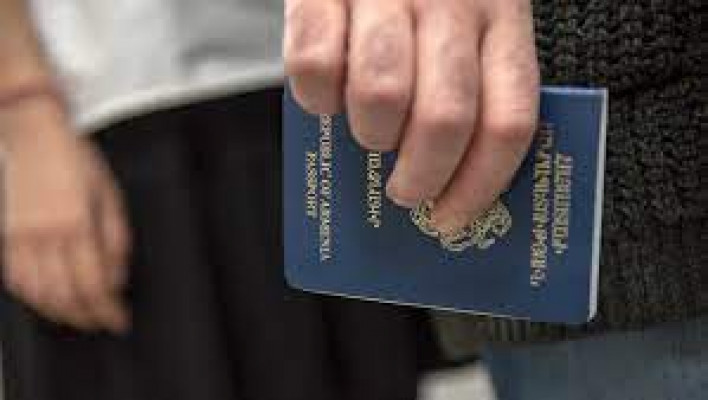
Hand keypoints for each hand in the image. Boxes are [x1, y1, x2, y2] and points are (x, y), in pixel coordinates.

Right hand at [1, 96, 129, 332]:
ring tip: (78, 318)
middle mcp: (46, 236)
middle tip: (101, 323)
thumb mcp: (110, 195)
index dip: (108, 310)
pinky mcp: (5, 235)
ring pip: (38, 293)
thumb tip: (116, 277)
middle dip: (86, 317)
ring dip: (60, 313)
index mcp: (78, 224)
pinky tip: (46, 301)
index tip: (118, 320)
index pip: (95, 285)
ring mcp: (20, 237)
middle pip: (66, 295)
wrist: (32, 132)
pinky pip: (15, 280)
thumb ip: (116, 240)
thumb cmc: (75, 158)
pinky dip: (33, 298)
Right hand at [285, 0, 539, 232]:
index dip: (480, 184)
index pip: (508, 120)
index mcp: (503, 15)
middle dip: (421, 177)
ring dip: (370, 136)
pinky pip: (314, 65)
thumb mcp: (467, 19)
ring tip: (369, 136)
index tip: (452, 218)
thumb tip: (446, 177)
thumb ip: (467, 84)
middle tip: (405, 192)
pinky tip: (326, 94)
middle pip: (446, 119)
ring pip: (382, 96)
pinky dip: (316, 97)